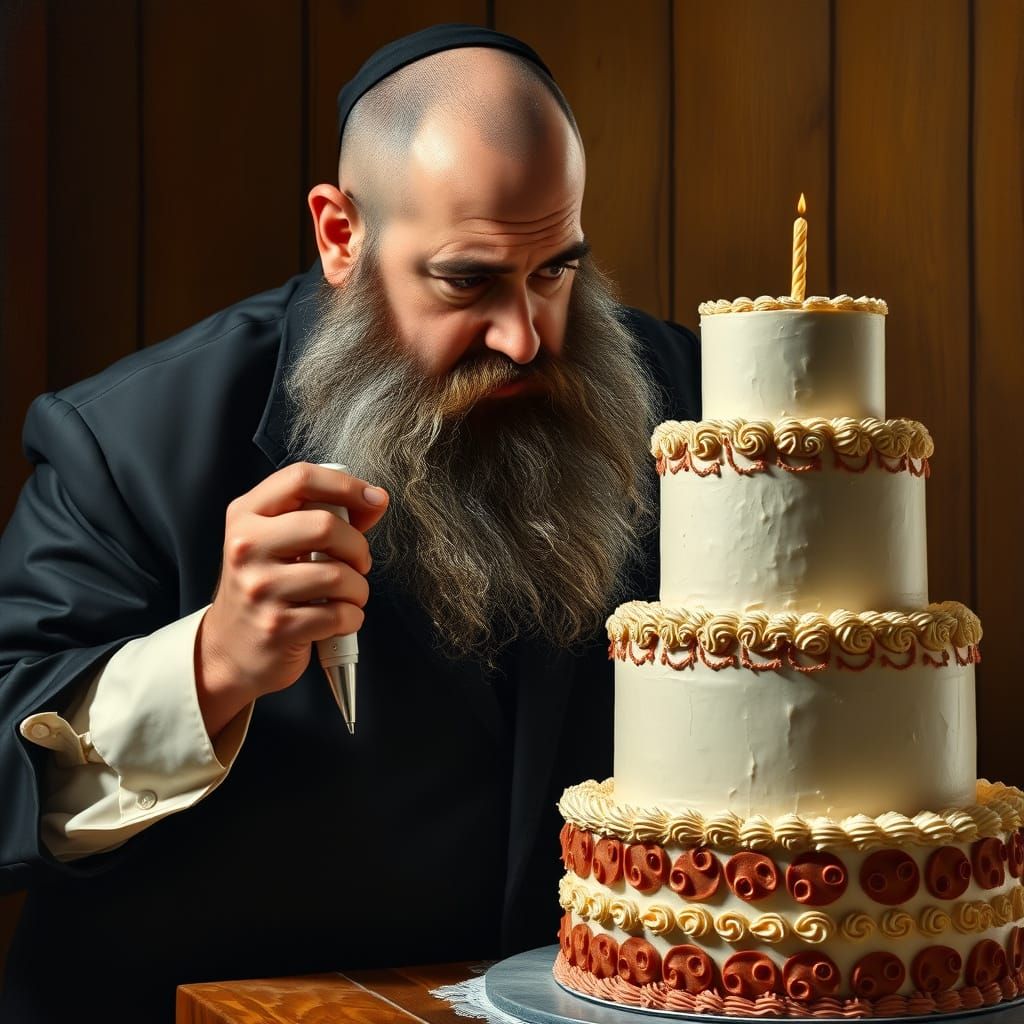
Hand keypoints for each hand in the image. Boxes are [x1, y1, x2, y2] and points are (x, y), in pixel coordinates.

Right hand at [195, 463, 388, 735]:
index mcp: (246, 515)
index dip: (346, 485)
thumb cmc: (264, 588)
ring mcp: (260, 589)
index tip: (373, 499)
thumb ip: (323, 516)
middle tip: (358, 562)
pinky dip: (352, 618)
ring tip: (348, 595)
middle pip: (326, 526)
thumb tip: (375, 500)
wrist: (228, 650)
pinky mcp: (277, 627)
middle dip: (357, 546)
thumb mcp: (279, 542)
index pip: (301, 478)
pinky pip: (339, 614)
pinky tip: (339, 619)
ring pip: (339, 575)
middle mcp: (246, 547)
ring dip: (359, 589)